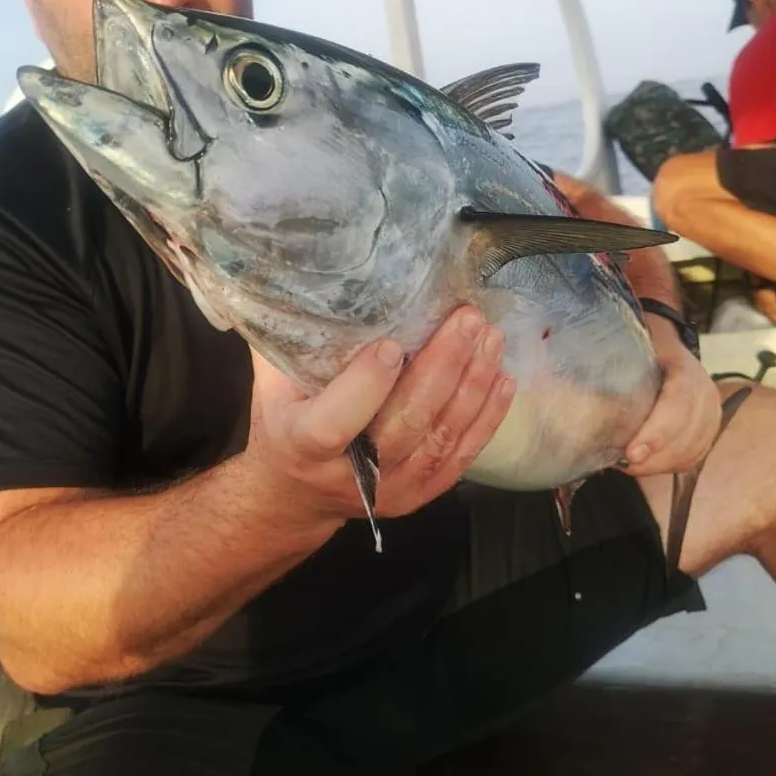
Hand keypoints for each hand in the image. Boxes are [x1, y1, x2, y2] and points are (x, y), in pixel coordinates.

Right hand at [246, 306, 515, 528]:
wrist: (295, 494)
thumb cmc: (283, 421)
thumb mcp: (272, 383)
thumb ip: (293, 342)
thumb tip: (316, 281)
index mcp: (303, 443)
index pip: (336, 421)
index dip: (366, 386)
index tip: (392, 343)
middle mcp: (351, 475)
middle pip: (406, 422)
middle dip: (443, 366)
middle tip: (468, 319)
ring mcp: (391, 490)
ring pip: (441, 438)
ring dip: (473, 386)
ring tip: (491, 339)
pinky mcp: (420, 495)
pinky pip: (461, 457)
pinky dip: (486, 418)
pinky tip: (502, 381)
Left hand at [623, 316, 721, 475]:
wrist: (669, 349)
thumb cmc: (645, 351)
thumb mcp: (630, 347)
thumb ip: (609, 363)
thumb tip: (571, 386)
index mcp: (684, 367)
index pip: (679, 402)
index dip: (658, 431)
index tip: (631, 452)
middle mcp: (704, 392)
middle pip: (688, 432)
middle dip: (656, 455)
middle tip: (625, 464)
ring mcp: (710, 413)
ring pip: (692, 449)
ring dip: (660, 463)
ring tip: (630, 466)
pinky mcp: (708, 432)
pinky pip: (694, 457)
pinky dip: (669, 466)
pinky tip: (646, 466)